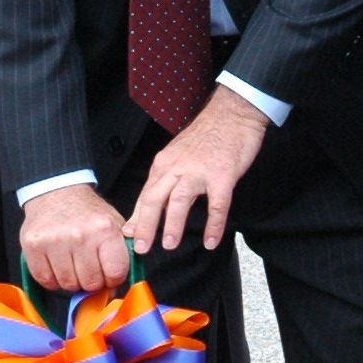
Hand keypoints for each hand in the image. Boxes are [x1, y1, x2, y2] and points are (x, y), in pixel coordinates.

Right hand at [20, 184, 131, 299]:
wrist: (56, 193)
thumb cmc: (87, 213)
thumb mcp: (115, 225)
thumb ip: (123, 254)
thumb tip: (117, 288)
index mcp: (105, 229)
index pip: (115, 273)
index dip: (114, 279)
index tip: (110, 274)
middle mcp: (79, 235)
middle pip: (90, 283)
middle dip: (93, 280)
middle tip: (90, 268)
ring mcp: (54, 241)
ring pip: (68, 284)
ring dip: (72, 280)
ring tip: (73, 263)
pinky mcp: (32, 246)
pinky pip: (46, 280)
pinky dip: (53, 278)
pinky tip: (58, 264)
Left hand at [125, 86, 271, 254]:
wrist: (232, 113)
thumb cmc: (206, 137)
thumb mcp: (177, 157)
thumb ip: (163, 182)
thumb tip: (148, 208)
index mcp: (164, 165)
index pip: (144, 195)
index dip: (136, 219)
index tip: (130, 240)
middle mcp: (177, 167)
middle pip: (154, 199)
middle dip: (145, 226)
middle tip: (141, 248)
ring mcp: (200, 171)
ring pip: (179, 200)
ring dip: (172, 224)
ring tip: (169, 245)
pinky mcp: (223, 174)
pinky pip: (217, 204)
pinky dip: (213, 224)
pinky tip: (211, 241)